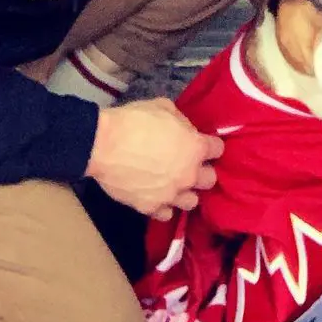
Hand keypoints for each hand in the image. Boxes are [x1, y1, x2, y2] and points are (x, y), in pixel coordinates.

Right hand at [85, 98, 223, 220]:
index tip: (202, 143)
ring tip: (174, 184)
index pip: (217, 150)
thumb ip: (181, 122)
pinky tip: (157, 196)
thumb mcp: (164, 107)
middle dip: (201, 171)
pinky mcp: (150, 208)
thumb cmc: (135, 121)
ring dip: (186, 192)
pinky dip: (164, 206)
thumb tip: (184, 131)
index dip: (210, 145)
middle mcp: (189, 175)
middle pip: (210, 180)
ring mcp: (170, 195)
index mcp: (195, 148)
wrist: (104, 145)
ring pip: (191, 201)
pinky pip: (166, 213)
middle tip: (188, 164)